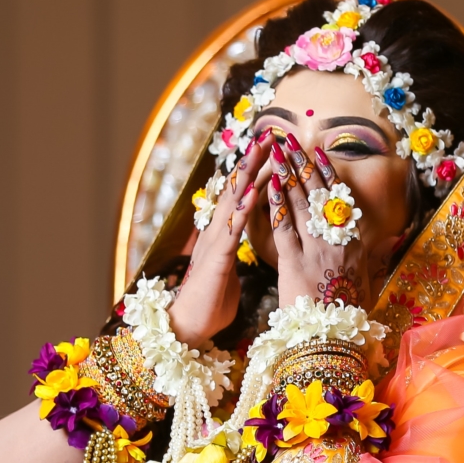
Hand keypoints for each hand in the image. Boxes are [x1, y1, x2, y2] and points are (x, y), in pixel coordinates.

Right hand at [168, 131, 274, 346]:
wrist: (188, 327)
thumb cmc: (211, 302)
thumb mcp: (231, 270)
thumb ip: (236, 250)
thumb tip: (244, 243)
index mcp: (224, 234)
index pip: (243, 196)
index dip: (258, 172)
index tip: (275, 150)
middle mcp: (217, 232)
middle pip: (237, 190)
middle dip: (253, 162)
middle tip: (270, 135)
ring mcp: (214, 244)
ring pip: (232, 202)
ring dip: (246, 176)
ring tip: (260, 152)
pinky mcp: (216, 261)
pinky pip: (230, 233)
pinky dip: (239, 212)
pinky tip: (250, 196)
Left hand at [267, 134, 367, 307]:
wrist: (332, 339)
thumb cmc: (347, 316)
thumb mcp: (365, 284)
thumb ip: (366, 261)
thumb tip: (381, 246)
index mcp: (355, 245)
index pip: (341, 201)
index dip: (328, 175)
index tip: (317, 154)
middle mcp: (338, 242)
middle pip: (319, 195)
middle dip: (302, 166)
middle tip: (289, 142)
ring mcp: (317, 250)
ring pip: (301, 205)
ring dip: (287, 175)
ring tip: (277, 153)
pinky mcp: (295, 263)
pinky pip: (284, 227)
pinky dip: (276, 204)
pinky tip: (269, 185)